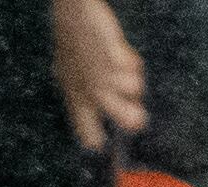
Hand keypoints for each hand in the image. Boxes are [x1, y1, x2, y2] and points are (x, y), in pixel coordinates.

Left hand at [52, 0, 147, 143]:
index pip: (90, 137)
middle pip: (126, 122)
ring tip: (120, 67)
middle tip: (137, 114)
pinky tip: (119, 52)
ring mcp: (104, 76)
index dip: (101, 144)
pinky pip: (135, 68)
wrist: (72, 16)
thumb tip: (94, 131)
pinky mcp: (115, 59)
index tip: (110, 150)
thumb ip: (83, 101)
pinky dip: (132, 60)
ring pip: (136, 90)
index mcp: (77, 99)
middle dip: (136, 119)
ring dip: (133, 79)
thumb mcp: (70, 77)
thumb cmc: (72, 45)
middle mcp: (91, 92)